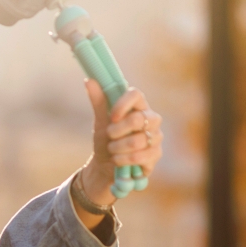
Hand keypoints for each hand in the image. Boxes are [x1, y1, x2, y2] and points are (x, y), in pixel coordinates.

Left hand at [81, 80, 165, 201]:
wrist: (106, 166)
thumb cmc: (106, 140)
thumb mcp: (100, 122)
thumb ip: (98, 102)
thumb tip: (89, 80)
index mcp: (138, 106)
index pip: (136, 94)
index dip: (123, 104)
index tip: (111, 117)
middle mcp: (151, 119)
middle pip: (138, 119)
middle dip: (117, 131)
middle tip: (109, 136)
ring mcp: (156, 136)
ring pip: (138, 140)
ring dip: (118, 147)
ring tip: (112, 150)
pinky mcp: (156, 154)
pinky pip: (140, 156)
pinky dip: (123, 159)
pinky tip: (117, 160)